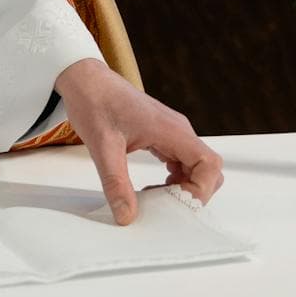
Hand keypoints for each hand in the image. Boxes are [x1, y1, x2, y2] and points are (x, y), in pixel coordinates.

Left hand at [54, 58, 223, 225]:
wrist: (86, 80)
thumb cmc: (95, 103)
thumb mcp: (102, 147)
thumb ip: (116, 183)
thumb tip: (126, 215)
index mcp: (171, 130)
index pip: (209, 164)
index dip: (200, 189)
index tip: (177, 204)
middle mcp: (177, 130)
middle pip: (208, 167)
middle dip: (193, 192)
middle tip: (166, 206)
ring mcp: (171, 132)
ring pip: (195, 166)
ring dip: (183, 187)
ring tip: (155, 200)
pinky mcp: (162, 135)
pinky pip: (180, 161)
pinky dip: (173, 179)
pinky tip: (152, 188)